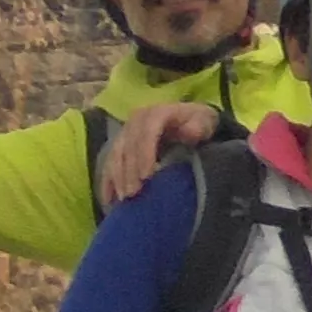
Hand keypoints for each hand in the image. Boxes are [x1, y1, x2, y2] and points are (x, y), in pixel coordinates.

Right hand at [98, 100, 223, 209]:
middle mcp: (137, 120)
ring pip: (116, 155)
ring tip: (124, 198)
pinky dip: (108, 181)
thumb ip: (197, 128)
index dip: (144, 153)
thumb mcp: (204, 121)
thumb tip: (188, 133)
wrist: (189, 119)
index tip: (146, 176)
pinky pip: (109, 163)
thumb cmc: (197, 123)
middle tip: (134, 193)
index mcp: (157, 112)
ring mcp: (126, 132)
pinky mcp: (120, 145)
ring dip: (118, 177)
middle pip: (129, 146)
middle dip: (130, 171)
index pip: (147, 131)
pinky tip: (109, 199)